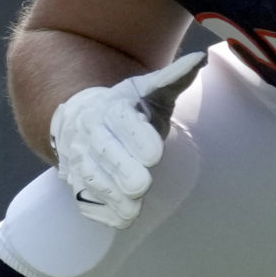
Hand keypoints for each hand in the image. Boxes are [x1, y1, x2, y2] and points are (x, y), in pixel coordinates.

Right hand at [48, 51, 203, 228]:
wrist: (82, 118)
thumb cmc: (128, 106)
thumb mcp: (148, 88)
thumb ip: (173, 78)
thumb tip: (199, 58)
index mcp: (109, 107)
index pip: (120, 121)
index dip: (136, 137)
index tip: (155, 154)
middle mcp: (89, 133)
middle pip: (102, 152)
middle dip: (121, 169)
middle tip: (142, 185)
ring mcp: (79, 160)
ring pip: (90, 178)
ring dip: (110, 195)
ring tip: (133, 209)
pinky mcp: (76, 183)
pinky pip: (84, 199)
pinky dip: (100, 211)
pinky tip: (120, 219)